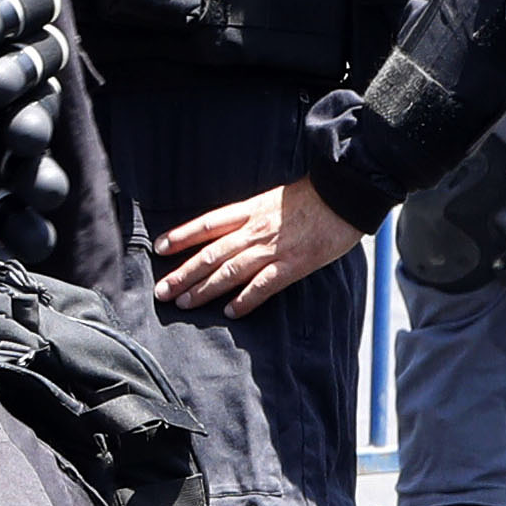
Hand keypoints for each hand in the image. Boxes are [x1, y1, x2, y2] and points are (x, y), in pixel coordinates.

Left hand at [154, 177, 360, 312]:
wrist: (345, 193)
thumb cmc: (314, 195)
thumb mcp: (275, 198)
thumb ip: (254, 216)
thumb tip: (235, 231)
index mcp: (250, 210)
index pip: (207, 224)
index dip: (181, 236)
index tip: (159, 247)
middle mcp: (255, 230)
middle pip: (211, 253)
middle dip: (183, 273)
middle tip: (162, 290)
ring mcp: (273, 248)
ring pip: (229, 271)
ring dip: (204, 288)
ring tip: (184, 302)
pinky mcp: (293, 264)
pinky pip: (263, 286)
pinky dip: (245, 299)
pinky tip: (230, 312)